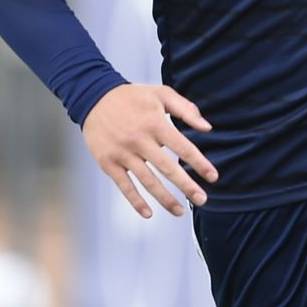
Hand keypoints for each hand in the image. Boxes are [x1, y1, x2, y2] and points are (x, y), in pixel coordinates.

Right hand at [82, 84, 217, 219]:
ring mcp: (123, 153)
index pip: (183, 147)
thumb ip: (186, 109)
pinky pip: (124, 186)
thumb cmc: (131, 97)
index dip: (199, 163)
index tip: (213, 177)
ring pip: (147, 181)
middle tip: (202, 200)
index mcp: (155, 123)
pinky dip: (135, 201)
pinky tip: (148, 213)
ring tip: (180, 211)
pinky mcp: (108, 162)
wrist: (93, 96)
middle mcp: (140, 140)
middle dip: (187, 186)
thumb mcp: (161, 93)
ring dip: (165, 198)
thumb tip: (207, 128)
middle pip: (167, 168)